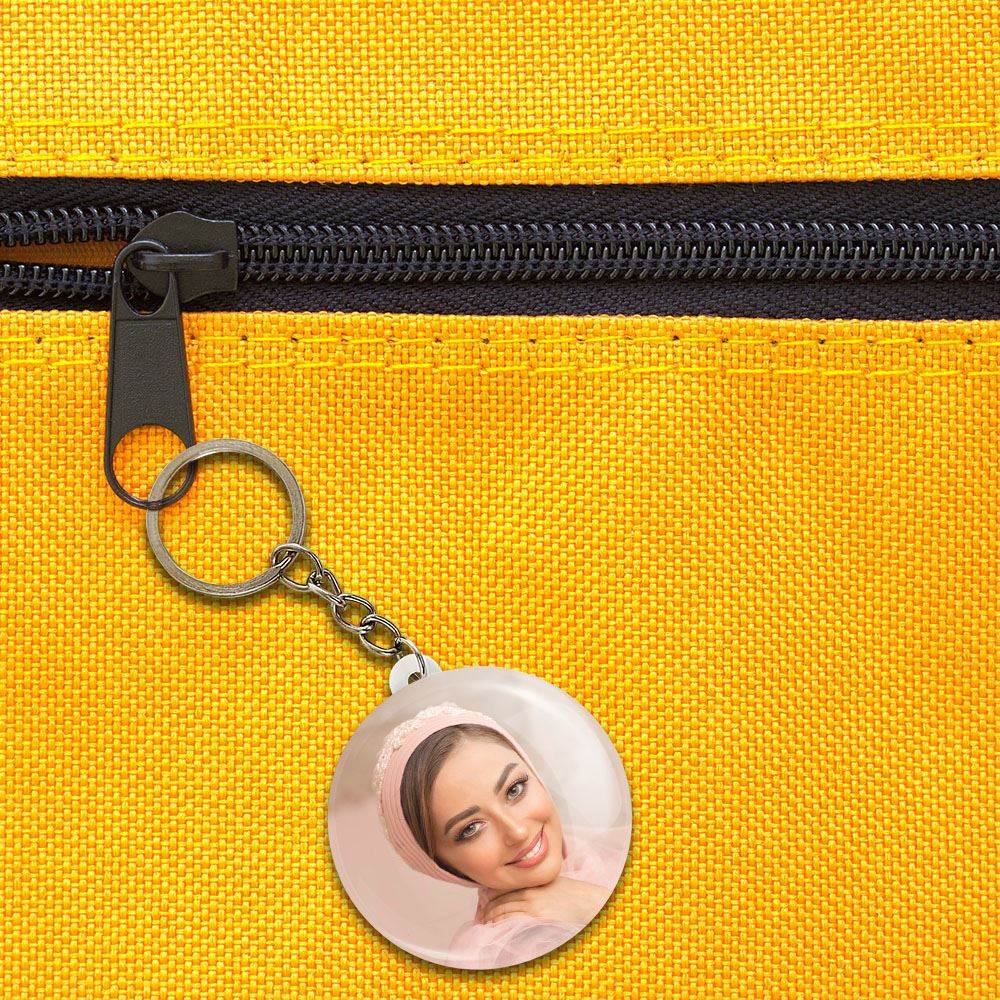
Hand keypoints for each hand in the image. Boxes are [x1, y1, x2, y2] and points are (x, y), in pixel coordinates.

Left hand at [482, 877, 607, 925]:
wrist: (588, 903)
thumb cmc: (574, 894)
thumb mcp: (552, 882)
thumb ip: (536, 884)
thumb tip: (523, 890)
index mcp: (532, 882)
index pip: (504, 887)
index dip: (491, 895)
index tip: (484, 902)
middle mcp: (529, 892)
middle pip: (500, 899)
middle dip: (487, 909)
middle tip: (480, 916)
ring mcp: (532, 906)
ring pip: (503, 910)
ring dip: (491, 918)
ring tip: (484, 924)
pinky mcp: (537, 919)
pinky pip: (513, 921)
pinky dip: (501, 924)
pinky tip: (494, 928)